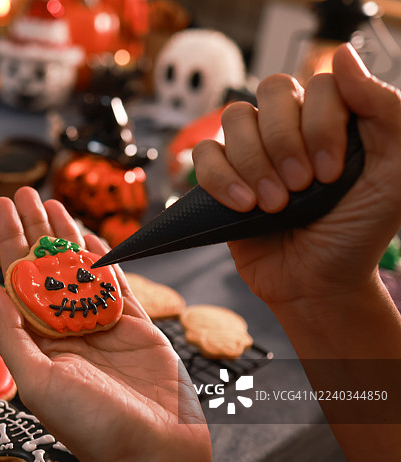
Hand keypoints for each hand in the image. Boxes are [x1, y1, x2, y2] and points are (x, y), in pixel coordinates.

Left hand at [0, 187, 218, 461]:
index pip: (17, 279)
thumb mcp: (38, 382)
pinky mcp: (137, 327)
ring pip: (81, 269)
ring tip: (55, 201)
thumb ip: (13, 334)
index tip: (2, 206)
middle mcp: (67, 330)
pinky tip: (93, 235)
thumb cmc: (91, 428)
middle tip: (26, 192)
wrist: (152, 456)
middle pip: (47, 266)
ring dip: (68, 234)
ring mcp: (102, 326)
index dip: (9, 240)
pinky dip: (106, 258)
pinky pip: (118, 284)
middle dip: (36, 228)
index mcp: (39, 340)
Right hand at [192, 44, 400, 306]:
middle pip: (271, 92)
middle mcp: (292, 127)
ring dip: (254, 164)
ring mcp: (253, 151)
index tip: (331, 174)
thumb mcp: (394, 172)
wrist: (318, 283)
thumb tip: (342, 56)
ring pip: (234, 119)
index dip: (321, 126)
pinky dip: (220, 179)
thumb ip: (383, 108)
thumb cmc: (359, 232)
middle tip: (301, 187)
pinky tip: (243, 206)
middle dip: (284, 143)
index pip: (319, 86)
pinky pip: (203, 155)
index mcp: (336, 119)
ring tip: (272, 205)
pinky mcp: (220, 179)